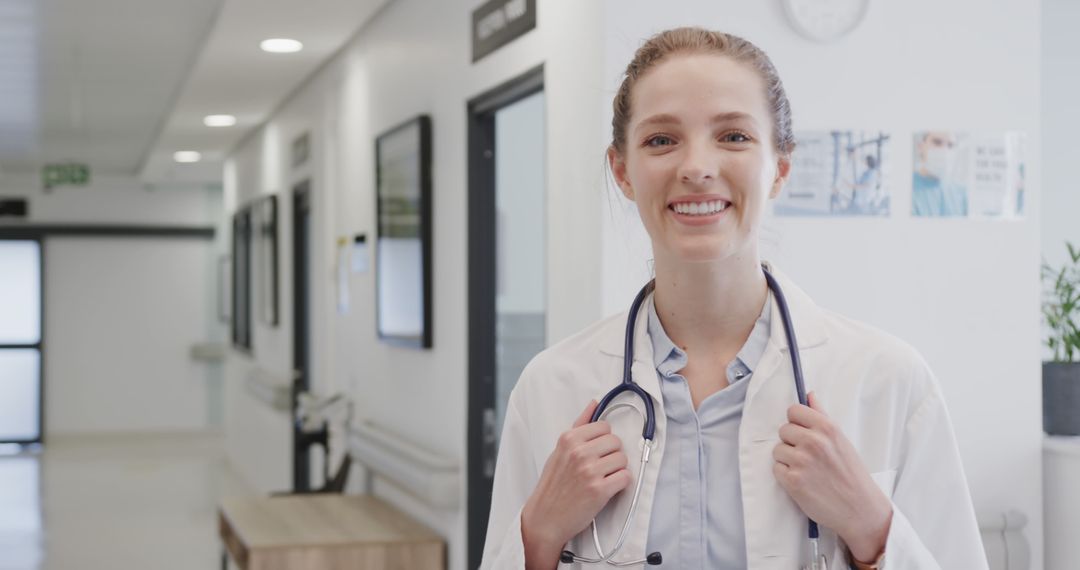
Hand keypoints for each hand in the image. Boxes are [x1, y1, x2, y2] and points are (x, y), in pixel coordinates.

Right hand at [521, 400, 631, 568]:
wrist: (545, 518)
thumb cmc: (553, 485)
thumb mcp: (559, 451)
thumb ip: (579, 426)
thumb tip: (594, 403)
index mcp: (569, 439)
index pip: (604, 426)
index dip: (604, 440)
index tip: (598, 451)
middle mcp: (579, 452)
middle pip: (616, 442)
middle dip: (612, 454)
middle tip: (600, 467)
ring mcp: (590, 471)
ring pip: (623, 459)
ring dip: (617, 469)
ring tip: (602, 478)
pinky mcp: (600, 490)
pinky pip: (625, 477)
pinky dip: (620, 484)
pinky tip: (607, 488)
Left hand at [772, 392, 892, 561]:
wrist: (859, 508)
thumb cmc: (851, 473)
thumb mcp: (841, 440)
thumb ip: (822, 416)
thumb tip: (809, 394)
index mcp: (826, 428)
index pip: (793, 411)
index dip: (796, 422)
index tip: (803, 432)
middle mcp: (813, 441)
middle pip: (783, 430)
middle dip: (791, 442)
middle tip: (807, 456)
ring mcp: (801, 461)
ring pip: (777, 450)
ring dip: (787, 459)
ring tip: (806, 470)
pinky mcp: (792, 480)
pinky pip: (776, 468)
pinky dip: (785, 475)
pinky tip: (802, 481)